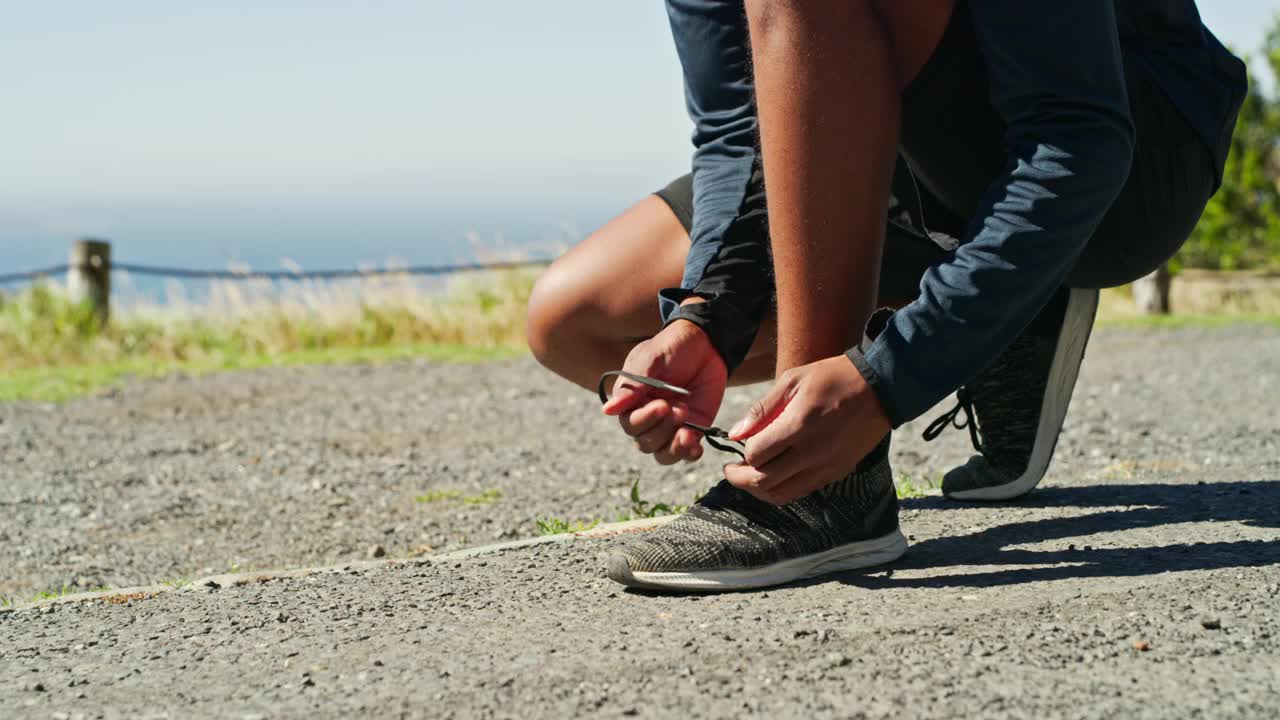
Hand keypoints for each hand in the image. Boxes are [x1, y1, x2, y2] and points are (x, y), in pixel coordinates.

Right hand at [601, 317, 726, 464]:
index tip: (663, 405)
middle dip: (663, 429)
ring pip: (662, 454)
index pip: (630, 424)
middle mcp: (647, 418)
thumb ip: (633, 386)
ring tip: (688, 433)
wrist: (704, 343)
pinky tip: (695, 448)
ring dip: (674, 448)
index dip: (645, 419)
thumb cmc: (671, 347)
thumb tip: (607, 410)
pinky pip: (685, 453)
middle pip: (645, 442)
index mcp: (631, 401)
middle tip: (681, 409)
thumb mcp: (651, 360)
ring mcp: (669, 427)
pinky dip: (689, 454)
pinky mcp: (691, 430)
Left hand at [723, 354, 889, 504]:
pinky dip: (782, 489)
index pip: (756, 455)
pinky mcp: (837, 473)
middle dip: (741, 478)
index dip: (742, 453)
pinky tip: (775, 476)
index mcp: (799, 426)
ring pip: (781, 494)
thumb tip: (735, 434)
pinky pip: (801, 491)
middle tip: (731, 470)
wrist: (881, 387)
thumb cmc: (833, 377)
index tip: (737, 446)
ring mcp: (826, 466)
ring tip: (749, 477)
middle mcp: (812, 453)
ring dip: (759, 490)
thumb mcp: (793, 380)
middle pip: (764, 481)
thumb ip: (762, 410)